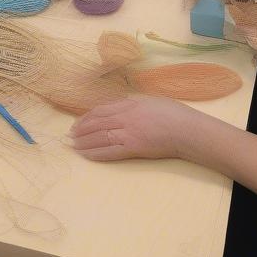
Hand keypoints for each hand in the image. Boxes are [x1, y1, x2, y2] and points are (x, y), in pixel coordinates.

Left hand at [70, 97, 197, 160]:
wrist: (187, 129)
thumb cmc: (173, 113)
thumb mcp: (150, 100)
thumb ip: (133, 103)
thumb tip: (122, 104)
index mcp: (128, 104)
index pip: (100, 110)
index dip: (86, 117)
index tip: (77, 123)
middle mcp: (124, 117)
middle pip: (96, 123)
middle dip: (81, 130)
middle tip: (70, 136)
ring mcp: (128, 133)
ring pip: (100, 137)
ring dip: (85, 142)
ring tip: (74, 146)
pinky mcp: (133, 148)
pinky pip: (110, 151)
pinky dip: (97, 153)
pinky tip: (87, 155)